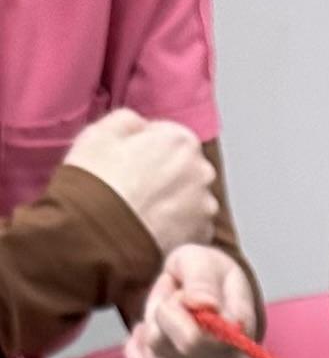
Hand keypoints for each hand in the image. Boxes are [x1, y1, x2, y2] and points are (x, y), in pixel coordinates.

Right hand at [62, 109, 218, 256]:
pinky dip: (174, 227)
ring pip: (189, 198)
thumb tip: (140, 126)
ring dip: (170, 201)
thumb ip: (128, 120)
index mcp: (181, 140)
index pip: (168, 136)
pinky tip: (149, 228)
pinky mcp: (201, 237)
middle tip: (132, 187)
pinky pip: (189, 226)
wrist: (96, 237)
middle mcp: (202, 171)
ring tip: (139, 211)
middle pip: (184, 167)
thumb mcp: (99, 133)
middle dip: (163, 174)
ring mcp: (205, 207)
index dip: (144, 148)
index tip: (127, 160)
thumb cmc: (95, 183)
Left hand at [125, 245, 255, 357]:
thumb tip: (205, 305)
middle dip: (159, 321)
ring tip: (165, 319)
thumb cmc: (207, 277)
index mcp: (242, 342)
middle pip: (165, 352)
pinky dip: (141, 356)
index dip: (172, 311)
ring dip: (151, 336)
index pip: (192, 342)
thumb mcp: (202, 263)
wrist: (207, 294)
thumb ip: (203, 281)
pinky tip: (151, 336)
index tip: (180, 294)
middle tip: (172, 303)